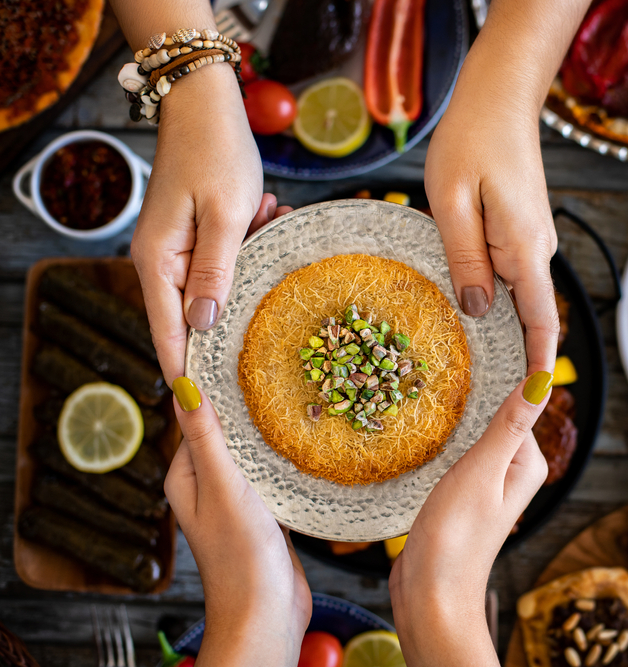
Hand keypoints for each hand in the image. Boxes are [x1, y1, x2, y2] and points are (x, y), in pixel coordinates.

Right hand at [131, 64, 262, 382]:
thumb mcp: (225, 216)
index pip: (171, 335)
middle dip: (235, 317)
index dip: (189, 374)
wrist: (205, 105)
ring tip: (271, 226)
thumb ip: (217, 273)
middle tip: (270, 333)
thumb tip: (203, 325)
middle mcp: (160, 262)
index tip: (208, 412)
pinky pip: (225, 261)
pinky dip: (250, 249)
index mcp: (159, 263)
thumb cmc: (216, 154)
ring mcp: (176, 250)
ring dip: (250, 272)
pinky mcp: (196, 237)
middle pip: (193, 318)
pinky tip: (270, 215)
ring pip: (217, 288)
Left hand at [166, 376, 310, 666]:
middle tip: (274, 363)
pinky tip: (306, 436)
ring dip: (268, 427)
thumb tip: (184, 387)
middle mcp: (208, 483)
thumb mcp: (223, 488)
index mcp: (187, 476)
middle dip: (245, 401)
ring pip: (252, 449)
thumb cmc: (240, 557)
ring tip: (296, 390)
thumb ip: (207, 439)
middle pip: (226, 429)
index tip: (228, 348)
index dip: (209, 383)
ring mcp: (238, 497)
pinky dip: (284, 454)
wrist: (268, 614)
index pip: (194, 416)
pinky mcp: (266, 510)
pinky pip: (272, 470)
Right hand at [389, 371, 552, 665]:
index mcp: (528, 463)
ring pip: (472, 435)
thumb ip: (509, 426)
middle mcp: (513, 471)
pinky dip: (442, 441)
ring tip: (425, 389)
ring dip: (453, 418)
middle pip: (493, 417)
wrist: (430, 594)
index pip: (518, 403)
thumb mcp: (483, 471)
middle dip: (471, 396)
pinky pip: (456, 454)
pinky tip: (421, 430)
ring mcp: (486, 484)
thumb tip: (542, 381)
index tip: (474, 347)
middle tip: (440, 363)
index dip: (496, 378)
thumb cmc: (457, 536)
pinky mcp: (461, 495)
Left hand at [425, 67, 560, 375]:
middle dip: (516, 357)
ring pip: (519, 296)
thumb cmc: (471, 141)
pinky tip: (468, 309)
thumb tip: (478, 309)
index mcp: (524, 250)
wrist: (498, 98)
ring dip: (502, 328)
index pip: (542, 322)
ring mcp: (531, 241)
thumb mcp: (453, 202)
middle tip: (486, 398)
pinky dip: (495, 299)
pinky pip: (510, 275)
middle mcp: (536, 250)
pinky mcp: (520, 231)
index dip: (539, 366)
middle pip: (532, 316)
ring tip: (472, 365)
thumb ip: (465, 258)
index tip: (533, 402)